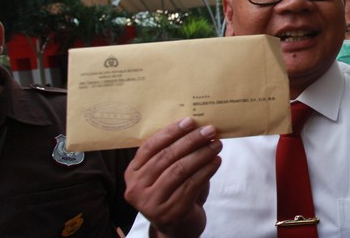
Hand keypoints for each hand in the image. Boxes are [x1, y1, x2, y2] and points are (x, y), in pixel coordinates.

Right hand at [124, 118, 222, 237]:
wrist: (177, 227)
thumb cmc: (174, 192)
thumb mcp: (166, 172)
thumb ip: (173, 153)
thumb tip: (196, 127)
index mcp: (132, 173)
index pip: (150, 147)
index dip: (171, 132)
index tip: (190, 121)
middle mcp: (136, 188)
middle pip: (166, 157)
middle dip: (191, 141)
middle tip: (209, 130)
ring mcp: (151, 202)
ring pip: (179, 170)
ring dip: (201, 154)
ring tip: (216, 144)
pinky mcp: (170, 212)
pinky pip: (191, 185)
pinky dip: (206, 171)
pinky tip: (216, 161)